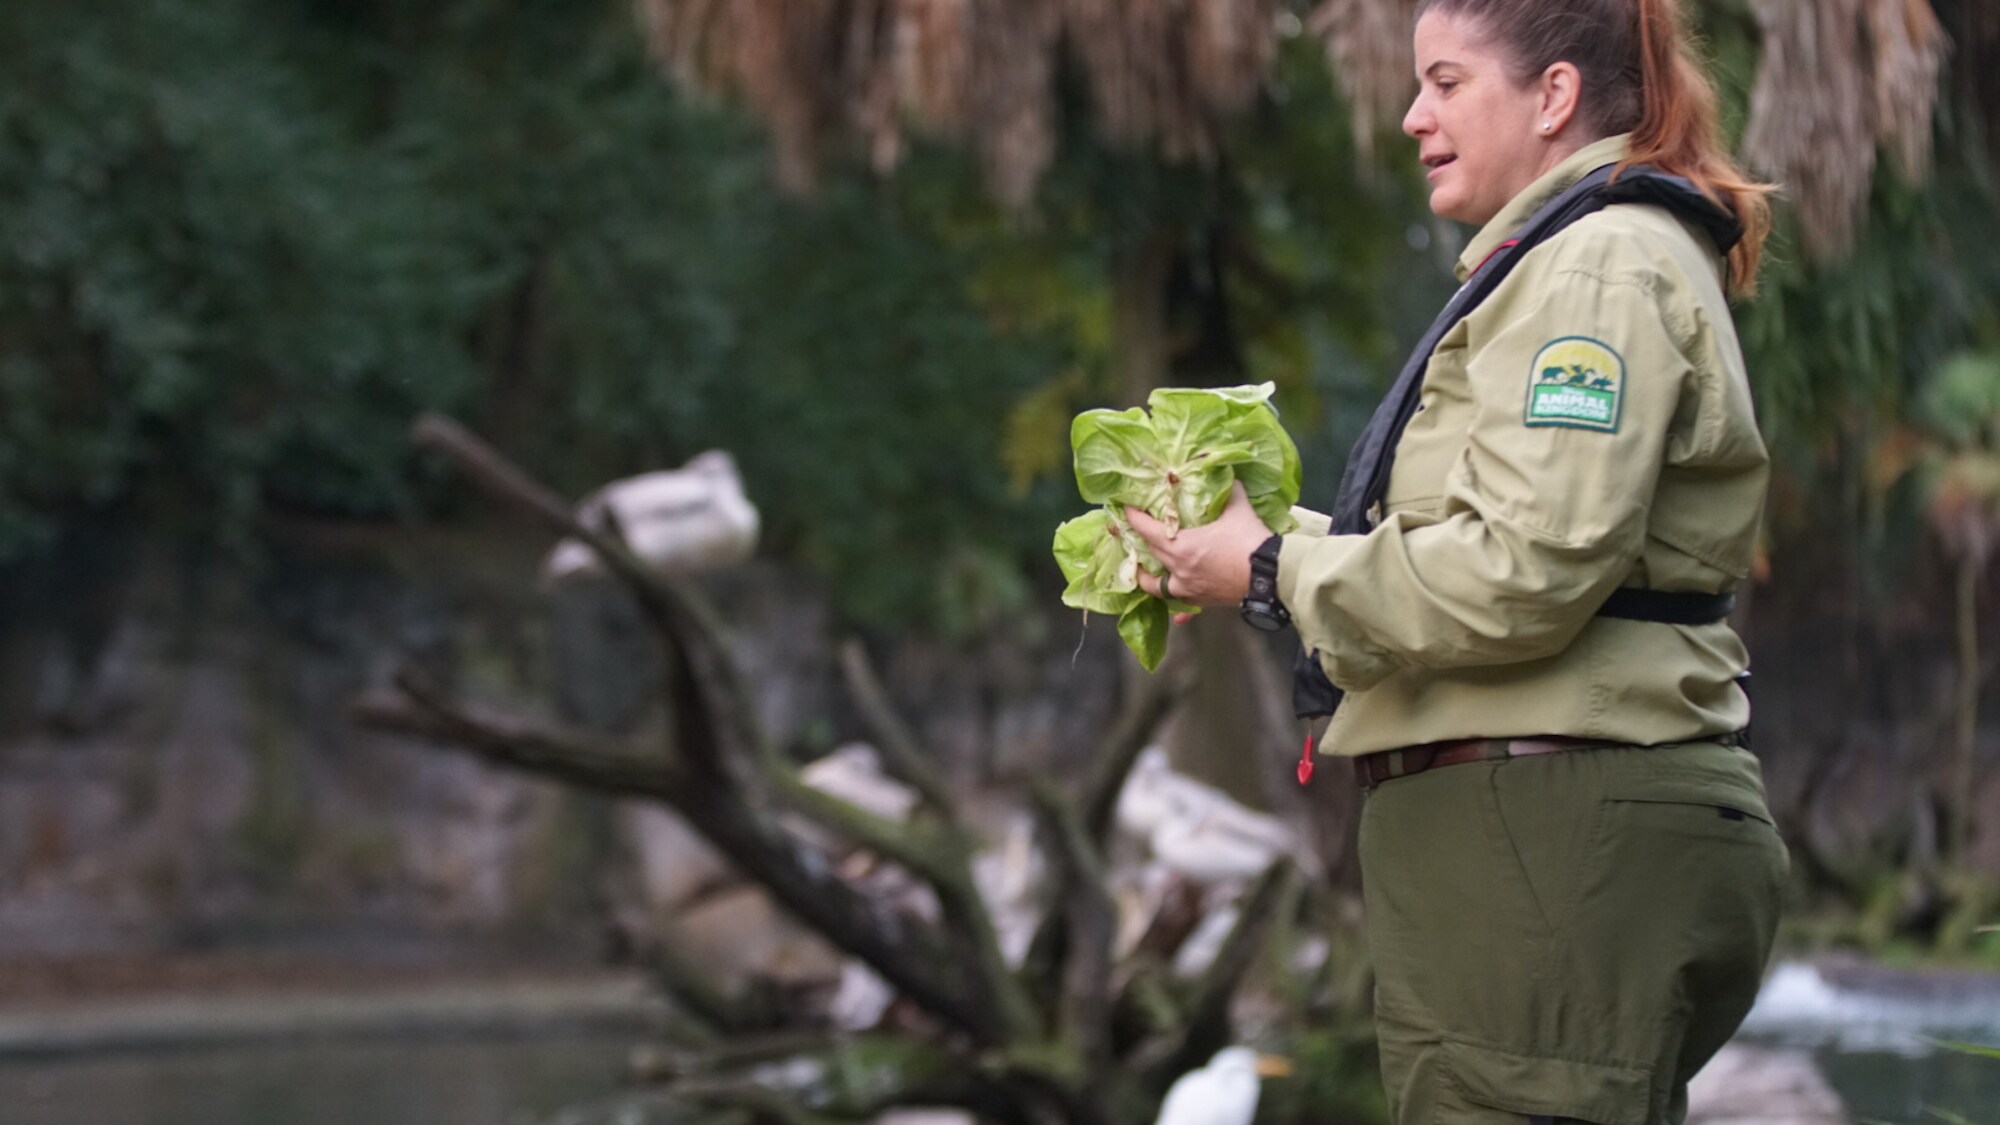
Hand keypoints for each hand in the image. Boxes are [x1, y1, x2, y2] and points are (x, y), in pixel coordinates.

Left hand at [1124, 481, 1269, 608]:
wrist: (1271, 576)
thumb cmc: (1250, 542)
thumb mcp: (1238, 509)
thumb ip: (1228, 491)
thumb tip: (1226, 473)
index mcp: (1181, 547)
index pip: (1148, 531)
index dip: (1134, 518)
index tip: (1126, 510)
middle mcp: (1179, 571)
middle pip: (1152, 555)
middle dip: (1142, 541)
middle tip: (1138, 531)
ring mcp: (1189, 589)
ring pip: (1159, 586)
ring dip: (1150, 578)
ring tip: (1145, 571)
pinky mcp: (1203, 601)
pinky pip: (1183, 604)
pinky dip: (1178, 608)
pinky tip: (1178, 616)